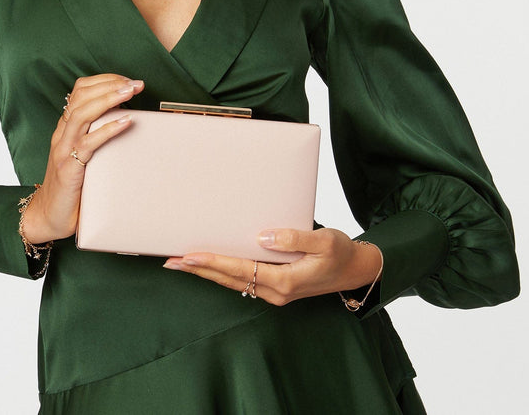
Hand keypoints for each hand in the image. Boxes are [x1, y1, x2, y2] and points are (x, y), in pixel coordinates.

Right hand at [21, 73, 142, 243]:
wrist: (49, 216)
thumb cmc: (72, 185)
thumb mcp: (83, 155)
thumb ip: (96, 137)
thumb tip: (127, 120)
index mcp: (65, 127)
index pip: (80, 91)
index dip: (103, 81)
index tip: (126, 80)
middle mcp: (62, 133)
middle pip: (81, 96)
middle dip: (109, 85)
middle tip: (135, 84)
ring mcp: (63, 149)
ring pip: (82, 113)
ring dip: (109, 99)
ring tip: (130, 93)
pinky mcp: (68, 168)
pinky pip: (88, 143)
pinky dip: (108, 129)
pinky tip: (126, 121)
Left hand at [163, 228, 382, 305]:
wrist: (357, 270)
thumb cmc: (341, 253)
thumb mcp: (323, 240)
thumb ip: (294, 237)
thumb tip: (263, 236)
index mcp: (284, 281)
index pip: (240, 269)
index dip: (213, 261)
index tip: (190, 254)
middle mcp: (275, 290)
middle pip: (229, 279)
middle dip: (200, 269)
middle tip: (171, 260)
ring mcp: (275, 291)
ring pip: (233, 281)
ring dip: (208, 271)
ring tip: (183, 262)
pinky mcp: (276, 286)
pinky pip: (243, 280)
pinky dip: (223, 272)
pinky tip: (212, 265)